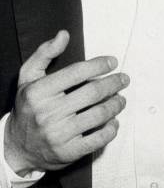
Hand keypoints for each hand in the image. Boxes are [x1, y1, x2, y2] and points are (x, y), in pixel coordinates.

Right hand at [4, 30, 128, 175]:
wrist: (16, 147)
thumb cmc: (28, 107)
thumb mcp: (28, 77)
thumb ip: (44, 53)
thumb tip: (64, 35)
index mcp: (39, 92)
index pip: (77, 72)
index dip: (99, 65)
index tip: (112, 62)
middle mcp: (48, 113)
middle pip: (92, 93)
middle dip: (114, 83)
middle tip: (123, 79)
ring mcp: (58, 135)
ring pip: (99, 115)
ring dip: (116, 104)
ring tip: (121, 99)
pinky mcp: (68, 152)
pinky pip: (97, 139)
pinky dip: (111, 129)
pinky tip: (114, 121)